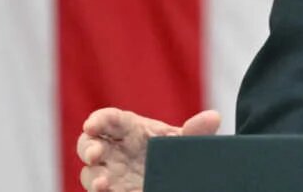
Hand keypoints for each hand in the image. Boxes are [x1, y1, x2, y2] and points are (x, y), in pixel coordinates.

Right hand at [77, 107, 220, 191]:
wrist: (172, 173)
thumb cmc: (170, 149)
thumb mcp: (183, 139)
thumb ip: (196, 130)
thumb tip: (214, 117)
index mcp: (126, 128)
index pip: (107, 119)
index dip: (98, 120)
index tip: (92, 124)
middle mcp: (112, 149)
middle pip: (88, 145)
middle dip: (89, 148)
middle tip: (96, 154)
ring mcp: (110, 173)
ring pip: (90, 174)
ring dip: (95, 179)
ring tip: (104, 184)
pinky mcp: (114, 190)